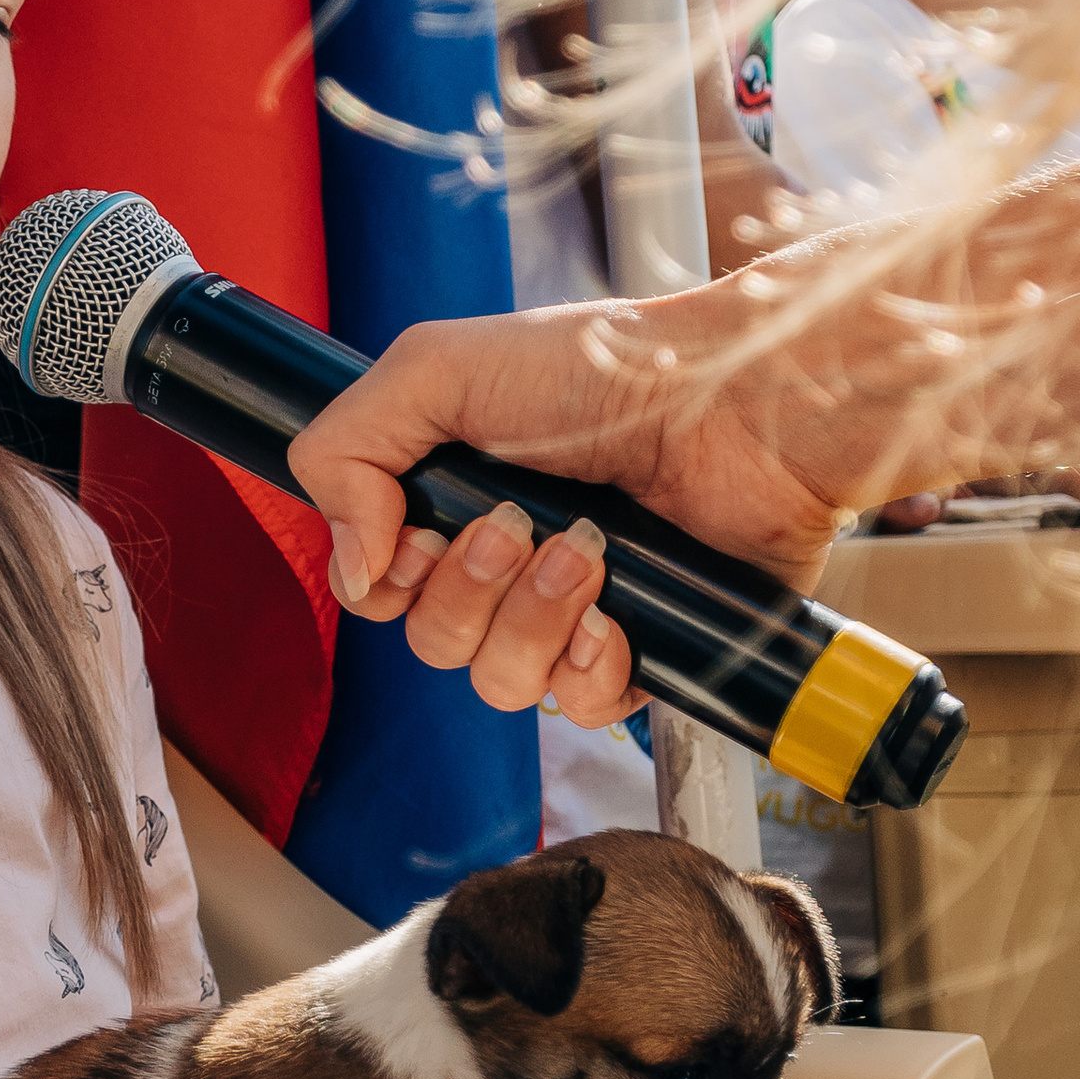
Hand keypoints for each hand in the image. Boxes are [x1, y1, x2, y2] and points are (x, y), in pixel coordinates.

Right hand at [287, 301, 848, 723]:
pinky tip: (616, 614)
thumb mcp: (436, 369)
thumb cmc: (601, 370)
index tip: (421, 534)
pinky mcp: (644, 650)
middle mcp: (511, 564)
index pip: (381, 591)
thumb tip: (353, 570)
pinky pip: (581, 709)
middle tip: (519, 527)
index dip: (390, 580)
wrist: (733, 403)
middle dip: (468, 592)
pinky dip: (591, 669)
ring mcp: (577, 612)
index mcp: (456, 502)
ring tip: (586, 554)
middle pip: (432, 643)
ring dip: (533, 621)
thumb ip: (346, 451)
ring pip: (500, 683)